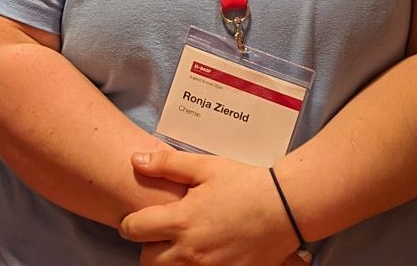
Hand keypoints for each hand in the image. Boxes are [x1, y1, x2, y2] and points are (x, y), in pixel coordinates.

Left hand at [120, 147, 306, 265]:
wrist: (286, 208)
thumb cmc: (246, 183)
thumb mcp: (206, 166)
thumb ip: (167, 164)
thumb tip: (135, 160)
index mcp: (181, 220)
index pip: (134, 230)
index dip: (130, 223)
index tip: (139, 218)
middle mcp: (190, 250)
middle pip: (147, 260)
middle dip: (149, 246)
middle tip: (163, 232)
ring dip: (170, 260)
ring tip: (185, 242)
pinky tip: (205, 252)